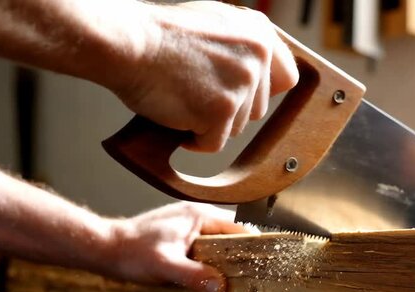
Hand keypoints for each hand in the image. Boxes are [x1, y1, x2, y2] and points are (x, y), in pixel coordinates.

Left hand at [107, 202, 247, 291]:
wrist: (104, 247)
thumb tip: (220, 287)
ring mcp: (186, 224)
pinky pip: (203, 245)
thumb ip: (194, 275)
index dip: (252, 244)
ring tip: (232, 277)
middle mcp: (195, 215)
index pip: (237, 227)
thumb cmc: (131, 251)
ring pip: (216, 240)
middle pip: (229, 234)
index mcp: (198, 215)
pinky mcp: (178, 235)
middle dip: (239, 253)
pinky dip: (210, 258)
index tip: (263, 261)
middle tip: (249, 274)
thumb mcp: (165, 266)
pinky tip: (208, 274)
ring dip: (223, 257)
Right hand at [112, 1, 298, 151]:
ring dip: (210, 124)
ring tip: (184, 99)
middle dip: (229, 110)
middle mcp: (257, 57)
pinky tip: (178, 117)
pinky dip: (194, 139)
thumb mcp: (215, 25)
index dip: (262, 92)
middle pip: (256, 109)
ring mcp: (241, 84)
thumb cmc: (158, 35)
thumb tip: (259, 75)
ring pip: (236, 128)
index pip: (286, 78)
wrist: (128, 42)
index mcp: (259, 34)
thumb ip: (242, 47)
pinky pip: (214, 143)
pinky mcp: (222, 111)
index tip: (242, 97)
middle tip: (197, 94)